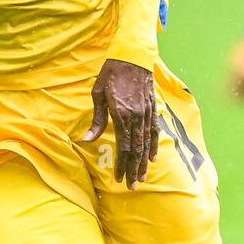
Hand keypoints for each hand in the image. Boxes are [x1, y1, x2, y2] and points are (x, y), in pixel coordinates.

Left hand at [84, 59, 159, 188]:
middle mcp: (137, 116)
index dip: (121, 164)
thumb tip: (88, 139)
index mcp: (122, 114)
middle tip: (132, 186)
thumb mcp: (98, 94)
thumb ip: (97, 119)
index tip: (118, 178)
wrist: (133, 56)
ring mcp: (147, 113)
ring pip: (146, 142)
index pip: (123, 146)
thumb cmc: (111, 74)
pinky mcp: (153, 108)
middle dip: (133, 169)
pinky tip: (152, 157)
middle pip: (136, 148)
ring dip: (144, 161)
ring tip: (142, 177)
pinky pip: (154, 131)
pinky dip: (153, 145)